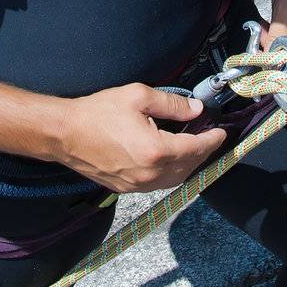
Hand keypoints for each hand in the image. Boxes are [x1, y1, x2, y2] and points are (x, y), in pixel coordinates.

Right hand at [56, 83, 226, 192]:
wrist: (64, 134)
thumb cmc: (97, 113)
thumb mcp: (138, 97)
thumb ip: (172, 104)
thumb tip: (195, 110)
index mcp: (156, 151)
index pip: (196, 148)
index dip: (212, 139)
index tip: (221, 132)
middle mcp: (150, 174)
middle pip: (189, 167)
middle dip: (203, 152)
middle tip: (208, 137)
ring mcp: (137, 185)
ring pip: (175, 179)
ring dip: (188, 165)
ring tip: (193, 148)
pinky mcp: (126, 189)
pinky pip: (158, 184)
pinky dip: (171, 173)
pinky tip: (170, 159)